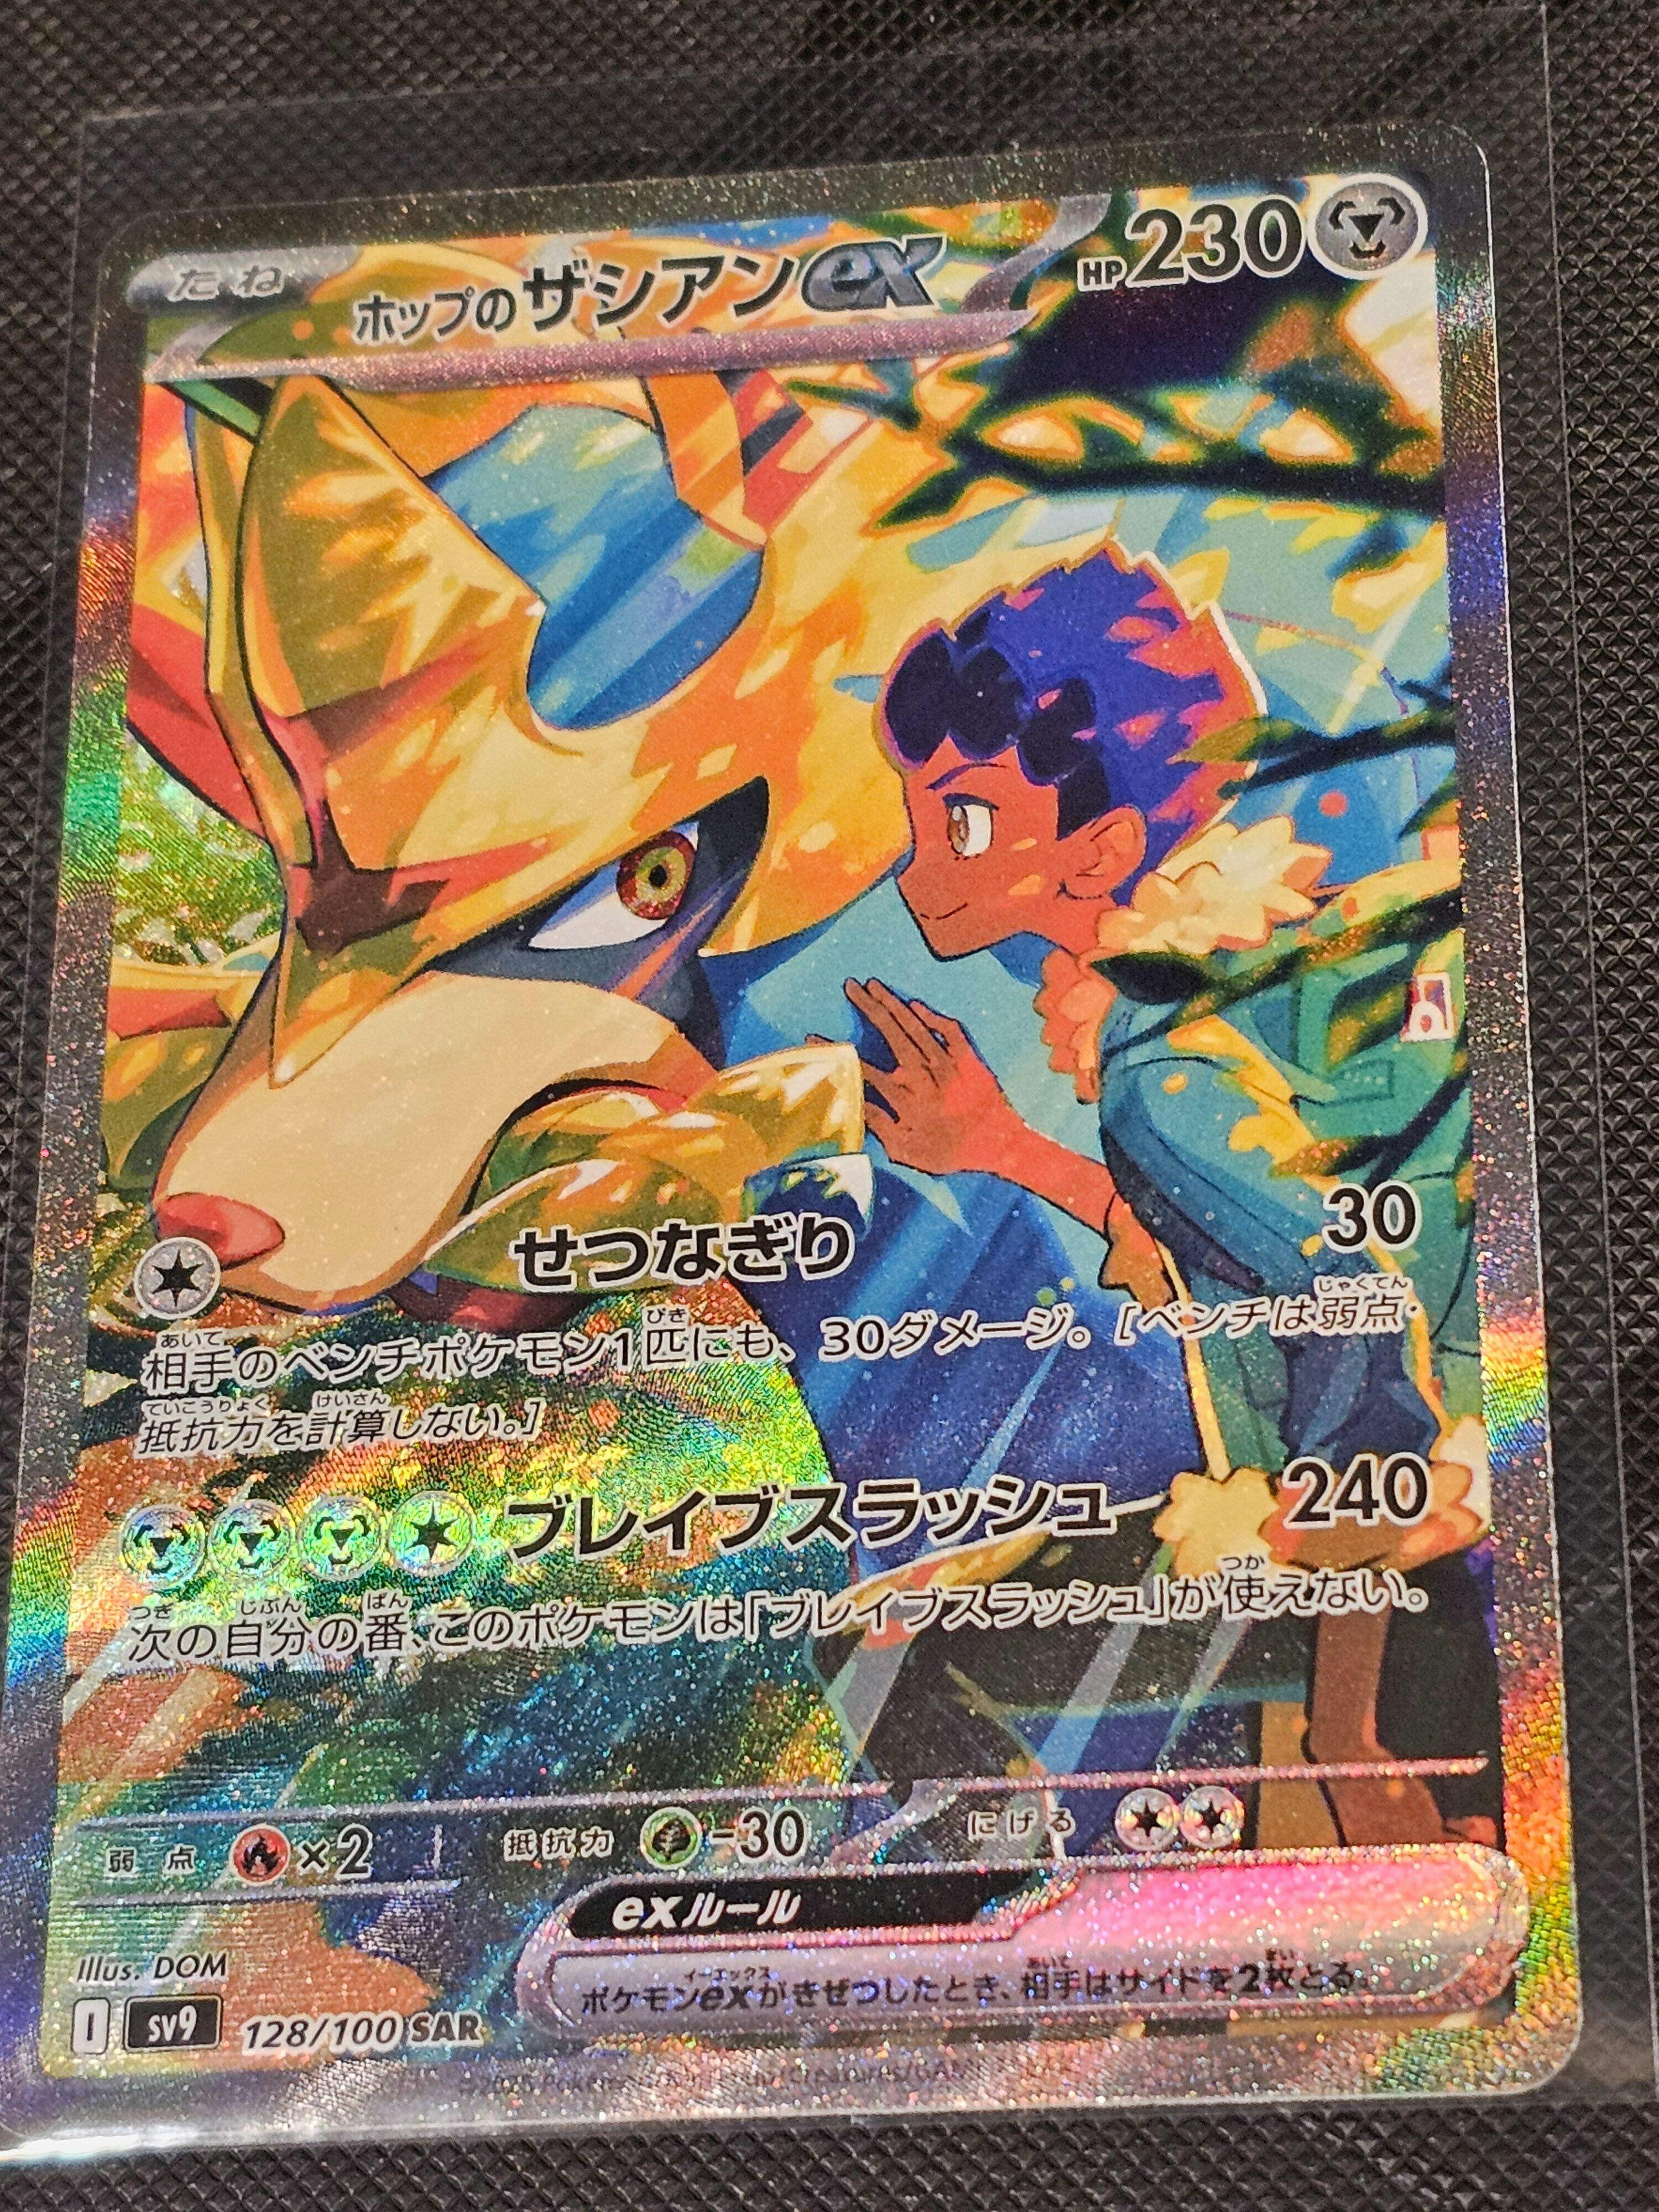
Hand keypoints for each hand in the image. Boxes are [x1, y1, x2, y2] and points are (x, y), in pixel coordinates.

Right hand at [843, 979, 1016, 1177]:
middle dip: (869, 1007)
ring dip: (894, 1003)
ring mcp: (949, 1065)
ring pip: (917, 1027)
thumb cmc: (954, 1154)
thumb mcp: (909, 1152)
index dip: (839, 1052)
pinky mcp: (970, 1059)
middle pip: (892, 1034)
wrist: (1001, 1146)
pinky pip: (951, 1031)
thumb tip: (856, 1104)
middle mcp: (926, 1077)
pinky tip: (915, 1004)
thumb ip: (881, 1127)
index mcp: (907, 1099)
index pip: (864, 1069)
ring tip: (873, 984)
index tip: (815, 1037)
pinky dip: (933, 1016)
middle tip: (850, 985)